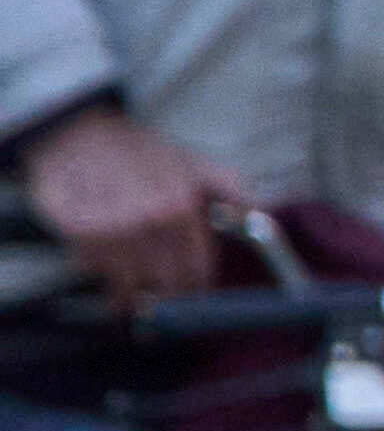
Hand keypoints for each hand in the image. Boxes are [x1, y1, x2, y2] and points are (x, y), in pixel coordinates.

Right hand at [19, 101, 234, 297]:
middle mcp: (149, 224)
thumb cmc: (142, 153)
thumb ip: (234, 191)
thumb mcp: (197, 165)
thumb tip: (258, 217)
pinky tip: (108, 263)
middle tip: (163, 293)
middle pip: (166, 287)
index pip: (197, 272)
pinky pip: (96, 273)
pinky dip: (102, 274)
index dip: (195, 286)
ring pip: (130, 287)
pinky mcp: (78, 234)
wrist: (81, 136)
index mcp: (182, 210)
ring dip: (134, 292)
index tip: (192, 290)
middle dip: (167, 293)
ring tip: (134, 289)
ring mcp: (112, 231)